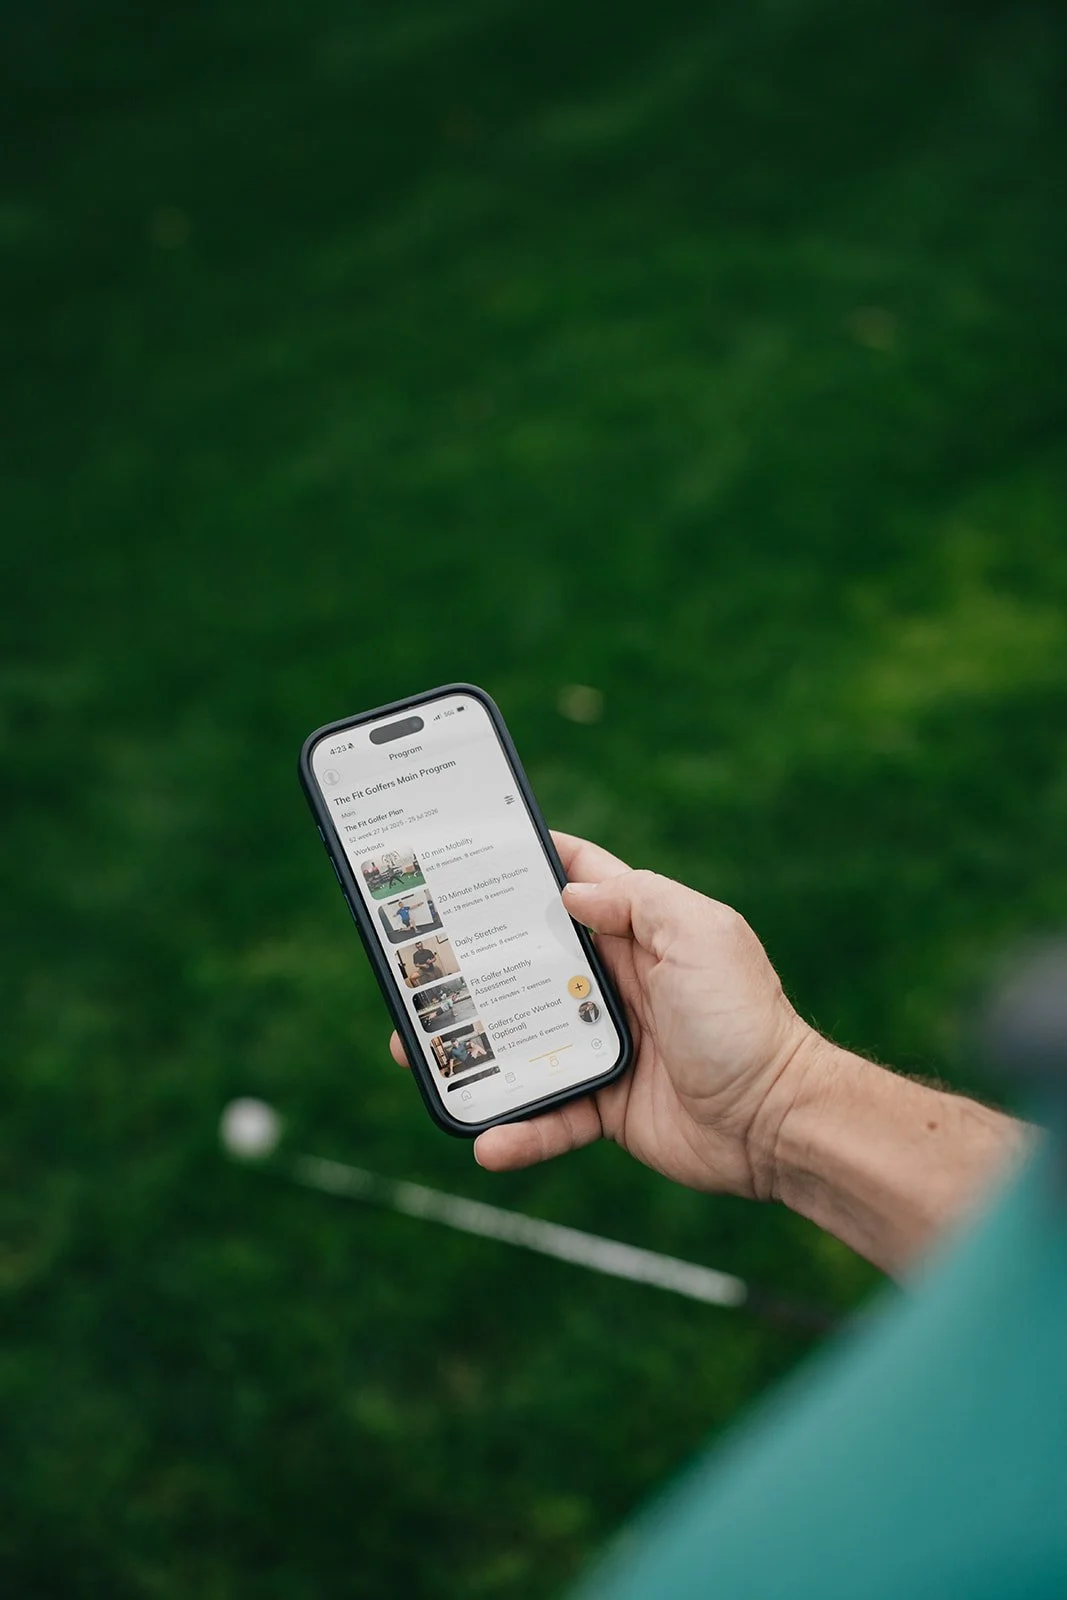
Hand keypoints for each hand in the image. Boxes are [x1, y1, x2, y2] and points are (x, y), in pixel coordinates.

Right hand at [389, 831, 820, 1198]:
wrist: (779, 1122)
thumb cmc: (744, 1018)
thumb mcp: (701, 937)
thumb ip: (639, 903)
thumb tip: (570, 893)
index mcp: (641, 931)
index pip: (577, 881)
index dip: (530, 862)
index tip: (470, 850)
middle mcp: (617, 982)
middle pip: (529, 963)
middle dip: (474, 961)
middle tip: (418, 962)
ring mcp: (608, 1043)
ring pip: (524, 1039)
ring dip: (476, 1048)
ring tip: (418, 1055)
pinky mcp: (607, 1103)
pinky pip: (550, 1114)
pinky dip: (520, 1129)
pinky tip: (489, 1140)